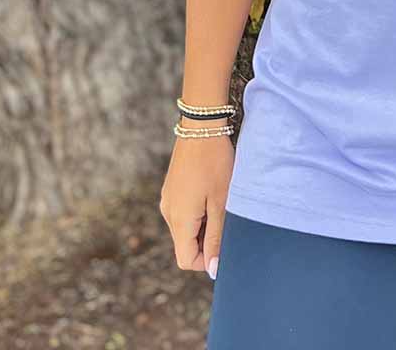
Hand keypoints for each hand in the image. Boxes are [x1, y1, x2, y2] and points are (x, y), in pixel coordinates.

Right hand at [159, 134, 233, 279]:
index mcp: (178, 220)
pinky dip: (199, 211)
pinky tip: (212, 191)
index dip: (207, 259)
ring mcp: (168, 199)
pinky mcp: (172, 189)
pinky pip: (184, 212)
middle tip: (227, 215)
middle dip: (208, 239)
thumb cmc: (215, 163)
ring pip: (186, 228)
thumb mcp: (221, 202)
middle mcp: (168, 213)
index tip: (226, 240)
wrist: (201, 126)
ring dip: (204, 224)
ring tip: (220, 200)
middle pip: (186, 244)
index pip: (186, 260)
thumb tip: (214, 269)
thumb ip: (217, 238)